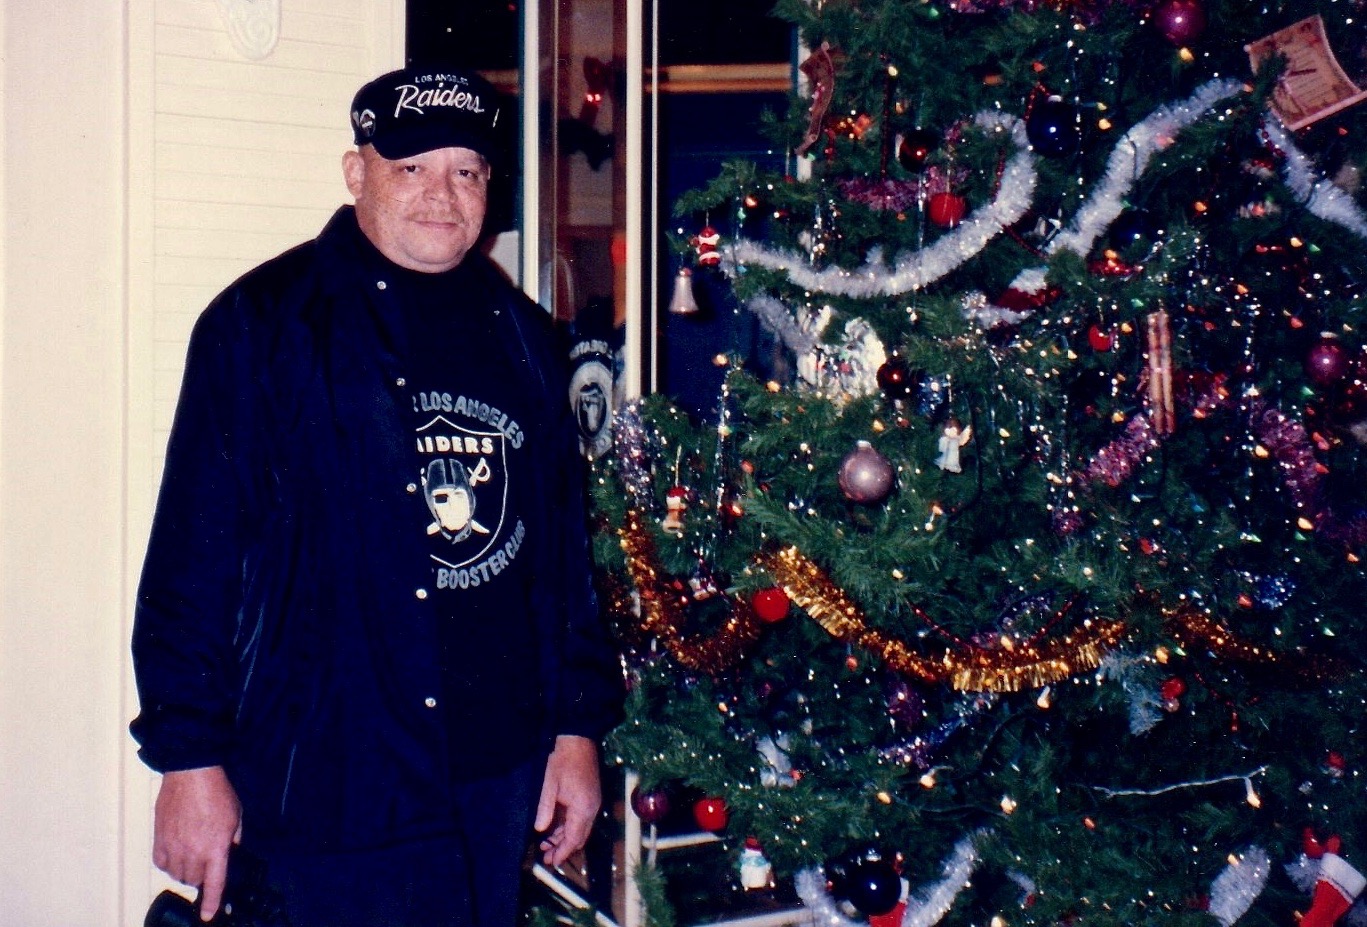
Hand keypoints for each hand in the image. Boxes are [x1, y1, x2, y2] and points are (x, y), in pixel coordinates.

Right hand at [152, 766, 241, 921]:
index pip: (214, 883)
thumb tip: (231, 851)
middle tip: (206, 860)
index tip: (206, 915)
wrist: (192, 774)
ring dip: (185, 869)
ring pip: (177, 874)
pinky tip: (176, 851)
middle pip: (194, 880)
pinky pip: (161, 863)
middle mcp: (193, 850)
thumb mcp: (236, 816)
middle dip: (202, 875)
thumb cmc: (215, 791)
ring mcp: (174, 846)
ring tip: (192, 852)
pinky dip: (168, 862)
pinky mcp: (160, 838)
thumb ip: (234, 839)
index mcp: (216, 847)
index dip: (211, 903)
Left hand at [534, 735, 600, 867]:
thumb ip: (545, 808)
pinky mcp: (590, 795)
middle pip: (580, 837)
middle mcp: (592, 807)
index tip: (551, 862)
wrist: (577, 737)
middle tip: (546, 857)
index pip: (574, 839)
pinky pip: (581, 818)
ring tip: (547, 844)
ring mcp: (593, 801)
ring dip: (565, 837)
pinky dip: (568, 826)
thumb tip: (540, 829)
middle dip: (564, 848)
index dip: (563, 852)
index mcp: (583, 807)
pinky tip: (555, 827)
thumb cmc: (562, 758)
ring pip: (580, 828)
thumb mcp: (548, 783)